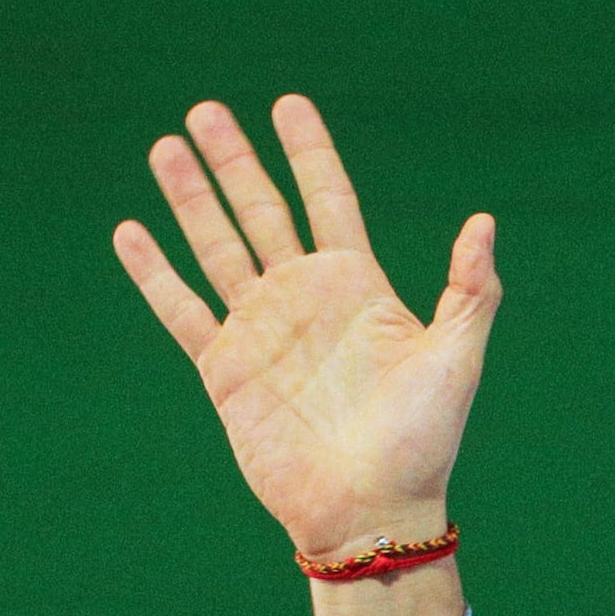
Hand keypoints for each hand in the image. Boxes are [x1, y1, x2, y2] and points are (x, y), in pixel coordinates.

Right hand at [117, 99, 497, 615]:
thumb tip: (484, 223)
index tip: (289, 104)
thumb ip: (470, 291)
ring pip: (217, 246)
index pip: (329, 200)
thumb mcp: (456, 361)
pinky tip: (130, 231)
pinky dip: (154, 272)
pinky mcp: (224, 370)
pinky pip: (182, 309)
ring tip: (166, 145)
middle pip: (261, 211)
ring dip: (190, 197)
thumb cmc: (423, 443)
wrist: (372, 512)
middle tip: (205, 109)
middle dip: (235, 161)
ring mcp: (261, 331)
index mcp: (358, 288)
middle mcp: (304, 300)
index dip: (309, 152)